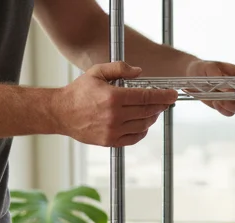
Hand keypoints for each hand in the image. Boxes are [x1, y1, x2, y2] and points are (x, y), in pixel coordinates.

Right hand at [54, 61, 177, 146]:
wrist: (62, 113)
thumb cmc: (79, 92)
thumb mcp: (97, 72)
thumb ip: (119, 68)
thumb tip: (139, 72)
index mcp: (113, 97)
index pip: (146, 97)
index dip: (163, 96)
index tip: (172, 94)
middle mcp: (115, 116)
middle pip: (148, 111)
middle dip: (161, 105)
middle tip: (166, 101)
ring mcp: (113, 130)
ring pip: (143, 125)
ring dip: (152, 117)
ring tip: (154, 110)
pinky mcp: (110, 141)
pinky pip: (134, 138)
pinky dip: (143, 131)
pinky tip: (143, 123)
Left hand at [185, 60, 234, 115]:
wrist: (191, 75)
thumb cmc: (203, 68)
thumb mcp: (209, 68)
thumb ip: (218, 77)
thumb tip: (228, 90)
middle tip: (226, 100)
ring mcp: (232, 98)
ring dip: (231, 107)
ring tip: (218, 100)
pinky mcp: (224, 105)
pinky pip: (229, 112)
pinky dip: (223, 110)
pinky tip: (215, 102)